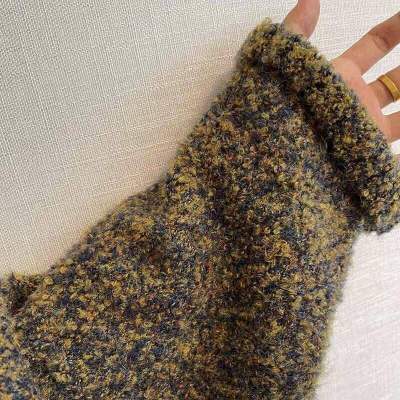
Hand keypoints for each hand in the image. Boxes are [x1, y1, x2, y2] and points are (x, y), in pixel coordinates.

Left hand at [283, 0, 399, 144]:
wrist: (279, 158)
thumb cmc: (280, 109)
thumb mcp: (284, 66)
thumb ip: (296, 32)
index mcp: (339, 75)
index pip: (375, 45)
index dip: (395, 29)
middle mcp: (356, 99)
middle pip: (397, 77)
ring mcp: (365, 125)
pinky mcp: (371, 152)